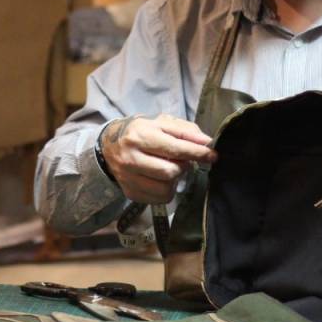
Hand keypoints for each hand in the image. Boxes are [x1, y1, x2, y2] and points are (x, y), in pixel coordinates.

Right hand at [100, 114, 216, 203]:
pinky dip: (167, 190)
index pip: (174, 148)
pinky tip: (162, 179)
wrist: (109, 145)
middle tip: (183, 160)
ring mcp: (128, 177)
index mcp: (140, 135)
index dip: (197, 152)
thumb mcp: (162, 123)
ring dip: (175, 179)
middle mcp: (131, 157)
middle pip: (170, 171)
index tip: (212, 155)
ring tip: (170, 168)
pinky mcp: (129, 192)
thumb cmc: (142, 132)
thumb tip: (206, 143)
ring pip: (165, 187)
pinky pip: (159, 198)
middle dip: (183, 166)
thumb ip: (186, 130)